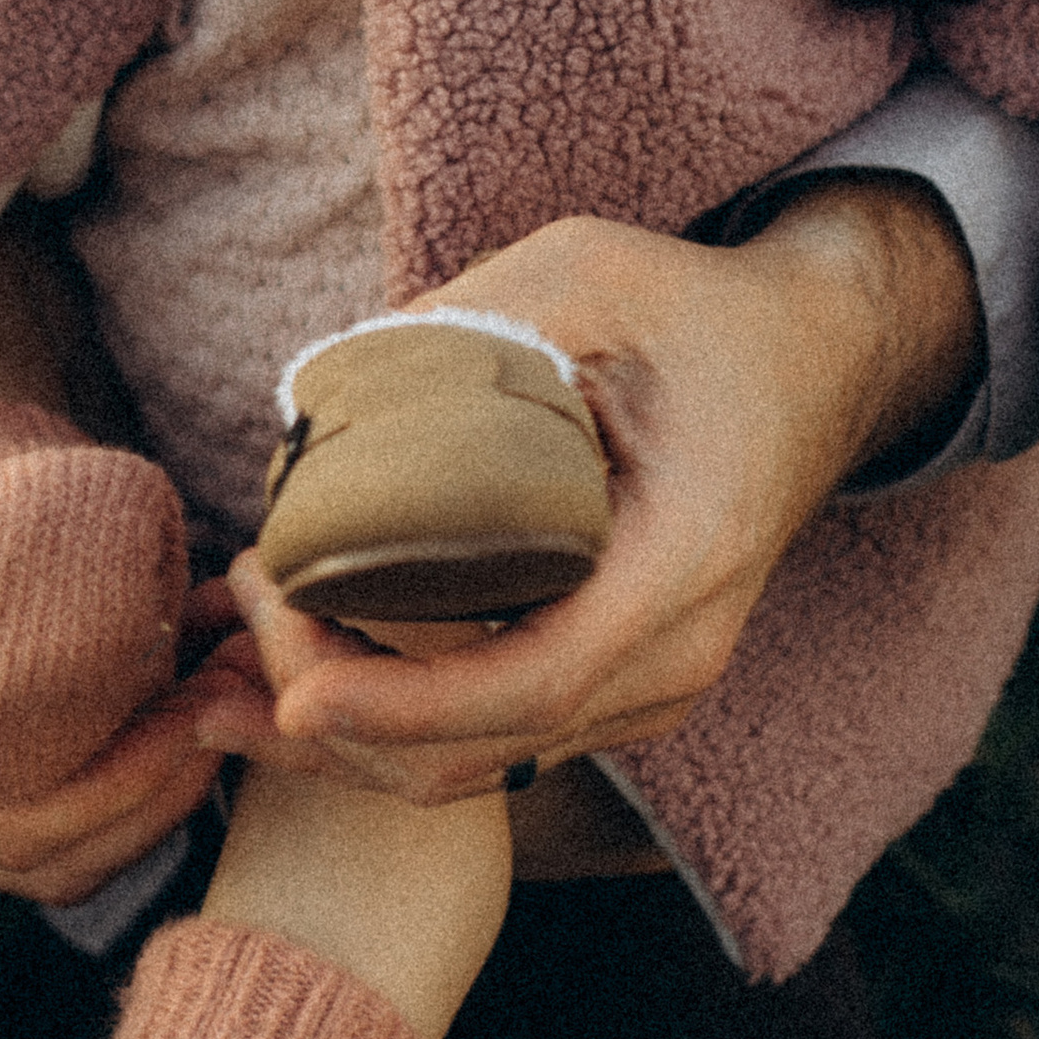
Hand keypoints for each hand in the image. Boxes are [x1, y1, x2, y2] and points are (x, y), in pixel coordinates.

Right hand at [0, 405, 225, 894]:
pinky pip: (35, 785)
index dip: (116, 786)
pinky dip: (115, 747)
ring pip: (49, 839)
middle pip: (43, 857)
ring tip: (227, 669)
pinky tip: (172, 657)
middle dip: (159, 791)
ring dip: (150, 776)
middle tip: (245, 686)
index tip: (199, 701)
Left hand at [190, 184, 982, 803]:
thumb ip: (467, 322)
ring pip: (475, 765)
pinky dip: (384, 727)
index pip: (532, 682)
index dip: (404, 706)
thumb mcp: (588, 273)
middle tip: (235, 612)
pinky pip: (488, 744)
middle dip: (336, 712)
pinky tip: (286, 677)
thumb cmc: (698, 315)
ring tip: (227, 656)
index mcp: (680, 562)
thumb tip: (322, 394)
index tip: (294, 695)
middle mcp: (674, 655)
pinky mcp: (614, 691)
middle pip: (483, 745)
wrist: (811, 366)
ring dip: (344, 734)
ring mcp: (649, 688)